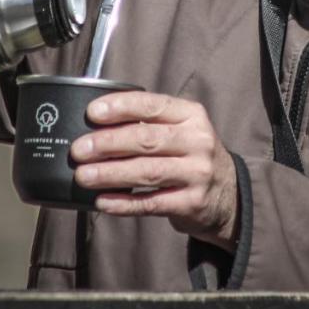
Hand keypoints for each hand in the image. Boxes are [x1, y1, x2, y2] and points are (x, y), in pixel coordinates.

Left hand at [70, 92, 239, 251]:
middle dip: (108, 143)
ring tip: (83, 176)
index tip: (92, 113)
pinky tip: (102, 201)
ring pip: (147, 171)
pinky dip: (123, 203)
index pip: (153, 105)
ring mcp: (197, 174)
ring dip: (110, 174)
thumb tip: (95, 125)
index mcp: (192, 115)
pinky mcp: (192, 203)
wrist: (228, 194)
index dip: (121, 107)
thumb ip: (148, 123)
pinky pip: (151, 203)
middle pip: (146, 139)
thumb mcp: (181, 130)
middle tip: (79, 150)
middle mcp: (198, 142)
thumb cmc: (191, 155)